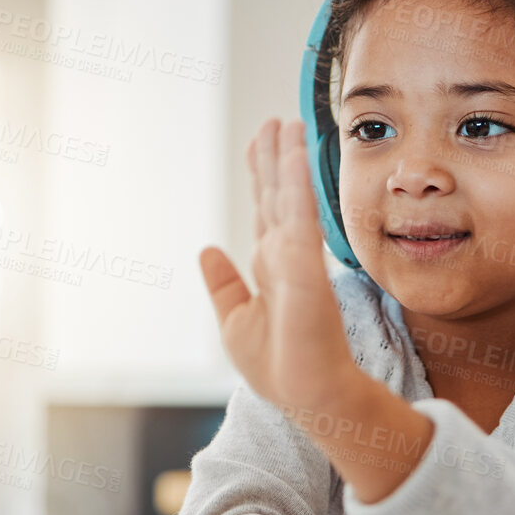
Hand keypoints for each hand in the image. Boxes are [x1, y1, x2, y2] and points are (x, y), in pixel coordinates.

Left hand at [199, 118, 359, 416]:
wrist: (307, 393)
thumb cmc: (278, 365)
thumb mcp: (235, 320)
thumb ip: (223, 283)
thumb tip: (207, 250)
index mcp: (272, 265)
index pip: (267, 209)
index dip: (264, 174)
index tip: (262, 141)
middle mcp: (286, 254)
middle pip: (279, 194)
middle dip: (275, 156)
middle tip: (275, 120)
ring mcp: (298, 257)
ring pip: (290, 196)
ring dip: (288, 158)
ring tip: (287, 123)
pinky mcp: (305, 266)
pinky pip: (299, 215)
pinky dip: (296, 183)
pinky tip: (293, 154)